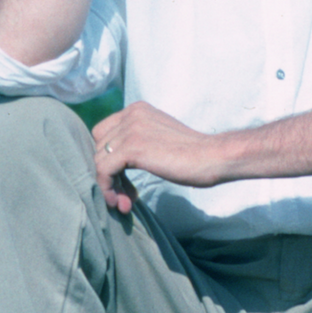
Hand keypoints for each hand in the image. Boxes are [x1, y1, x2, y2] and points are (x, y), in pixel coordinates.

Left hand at [90, 102, 232, 213]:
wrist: (212, 157)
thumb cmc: (192, 155)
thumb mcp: (158, 138)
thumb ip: (137, 141)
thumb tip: (113, 162)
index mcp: (137, 109)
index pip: (104, 133)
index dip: (109, 158)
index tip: (124, 181)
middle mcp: (131, 114)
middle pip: (99, 147)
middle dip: (109, 174)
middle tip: (125, 195)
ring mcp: (130, 129)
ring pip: (99, 160)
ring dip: (110, 186)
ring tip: (126, 203)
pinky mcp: (132, 148)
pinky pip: (104, 171)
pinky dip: (108, 189)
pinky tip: (122, 202)